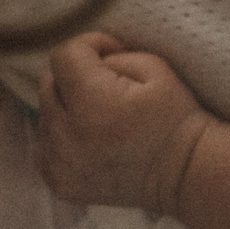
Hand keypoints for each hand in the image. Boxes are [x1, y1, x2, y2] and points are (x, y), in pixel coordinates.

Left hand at [35, 31, 209, 214]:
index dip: (89, 46)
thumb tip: (89, 61)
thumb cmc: (174, 116)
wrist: (184, 172)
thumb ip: (112, 56)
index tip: (111, 55)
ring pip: (45, 116)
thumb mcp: (154, 67)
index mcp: (92, 102)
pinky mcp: (60, 183)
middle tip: (107, 88)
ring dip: (66, 110)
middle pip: (49, 84)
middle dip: (75, 78)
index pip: (63, 55)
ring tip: (100, 118)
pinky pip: (44, 147)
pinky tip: (89, 140)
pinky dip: (62, 139)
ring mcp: (60, 164)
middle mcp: (67, 136)